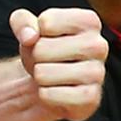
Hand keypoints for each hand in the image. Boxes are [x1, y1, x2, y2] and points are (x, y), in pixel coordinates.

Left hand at [6, 5, 105, 120]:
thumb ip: (22, 21)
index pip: (46, 22)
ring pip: (43, 74)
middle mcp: (99, 45)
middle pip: (41, 49)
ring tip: (52, 75)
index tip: (47, 39)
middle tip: (47, 61)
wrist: (53, 82)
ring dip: (40, 76)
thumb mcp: (28, 28)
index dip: (36, 33)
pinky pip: (49, 95)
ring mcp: (97, 74)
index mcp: (89, 21)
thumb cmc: (44, 50)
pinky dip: (45, 95)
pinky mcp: (90, 99)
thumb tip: (29, 36)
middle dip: (36, 56)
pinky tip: (57, 90)